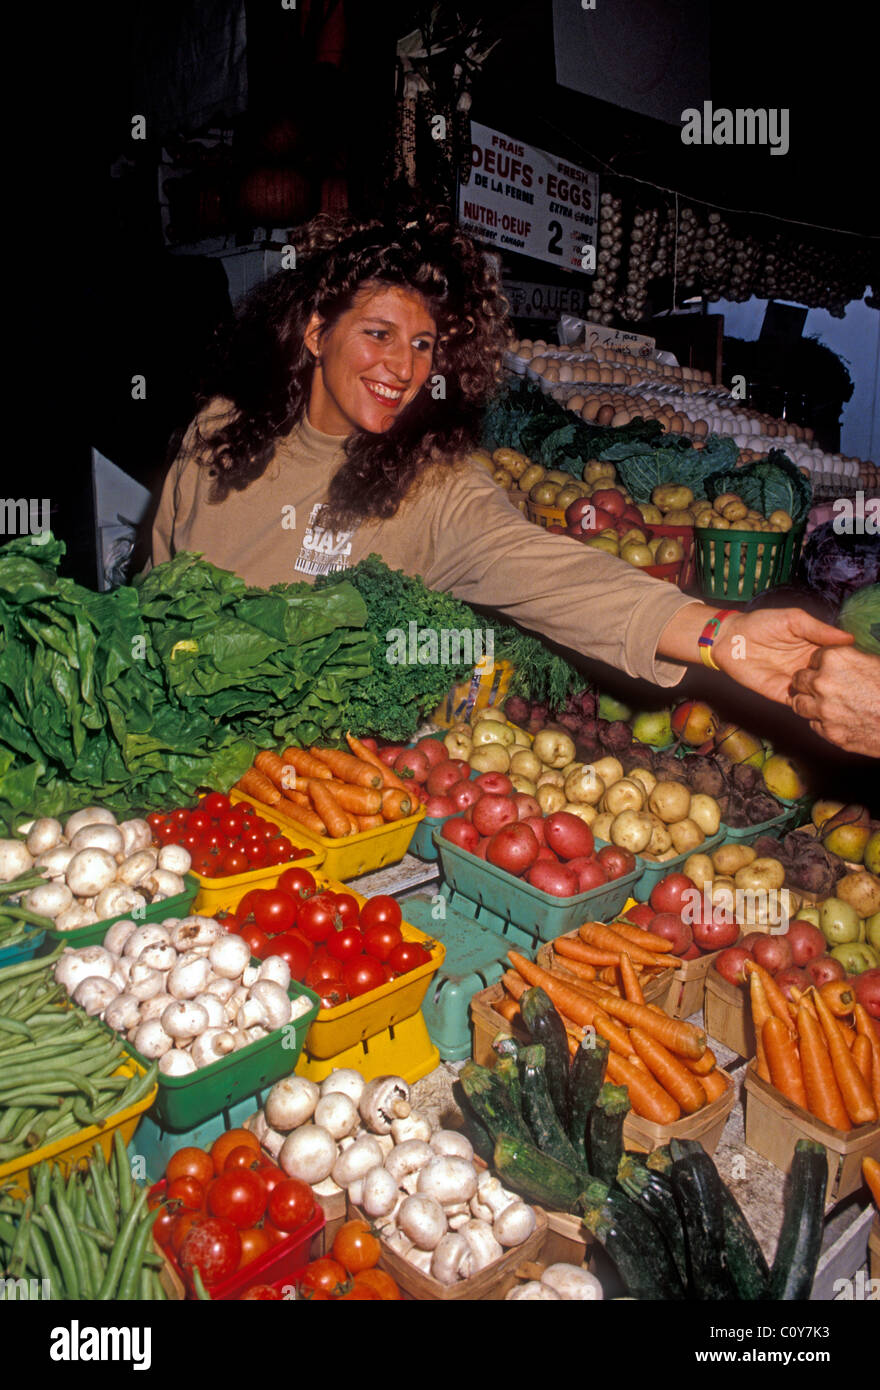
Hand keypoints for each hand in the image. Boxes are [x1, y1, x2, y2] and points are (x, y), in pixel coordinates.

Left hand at [712, 608, 855, 706]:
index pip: (841, 660)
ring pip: (819, 696)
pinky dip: (808, 707)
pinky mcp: (782, 695)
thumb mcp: (794, 620)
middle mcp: (810, 667)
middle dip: (840, 684)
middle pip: (832, 681)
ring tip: (825, 691)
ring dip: (825, 697)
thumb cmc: (761, 624)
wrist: (731, 639)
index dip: (849, 663)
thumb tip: (848, 638)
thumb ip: (818, 629)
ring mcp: (798, 682)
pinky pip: (800, 706)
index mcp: (817, 648)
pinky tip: (811, 700)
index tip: (855, 665)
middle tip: (842, 682)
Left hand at [789, 645, 879, 755]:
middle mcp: (823, 682)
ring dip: (809, 703)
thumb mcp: (875, 662)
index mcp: (836, 658)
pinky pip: (813, 724)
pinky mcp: (828, 732)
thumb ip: (853, 659)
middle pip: (799, 679)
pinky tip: (838, 720)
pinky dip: (822, 722)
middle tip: (822, 688)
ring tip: (825, 704)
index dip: (821, 664)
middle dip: (808, 682)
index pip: (814, 658)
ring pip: (799, 703)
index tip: (829, 669)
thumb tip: (844, 657)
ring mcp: (823, 709)